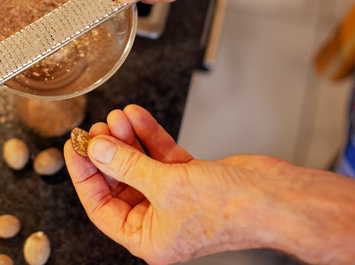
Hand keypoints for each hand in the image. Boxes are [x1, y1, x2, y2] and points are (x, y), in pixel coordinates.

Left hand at [64, 105, 354, 263]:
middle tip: (98, 127)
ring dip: (128, 139)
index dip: (85, 174)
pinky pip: (161, 154)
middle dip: (108, 152)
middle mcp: (160, 221)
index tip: (75, 146)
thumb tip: (96, 150)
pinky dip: (149, 135)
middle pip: (120, 182)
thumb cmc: (233, 209)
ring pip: (140, 164)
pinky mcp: (192, 177)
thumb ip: (127, 165)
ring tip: (119, 116)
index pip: (101, 206)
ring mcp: (176, 197)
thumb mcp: (167, 185)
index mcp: (149, 238)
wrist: (279, 197)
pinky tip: (137, 117)